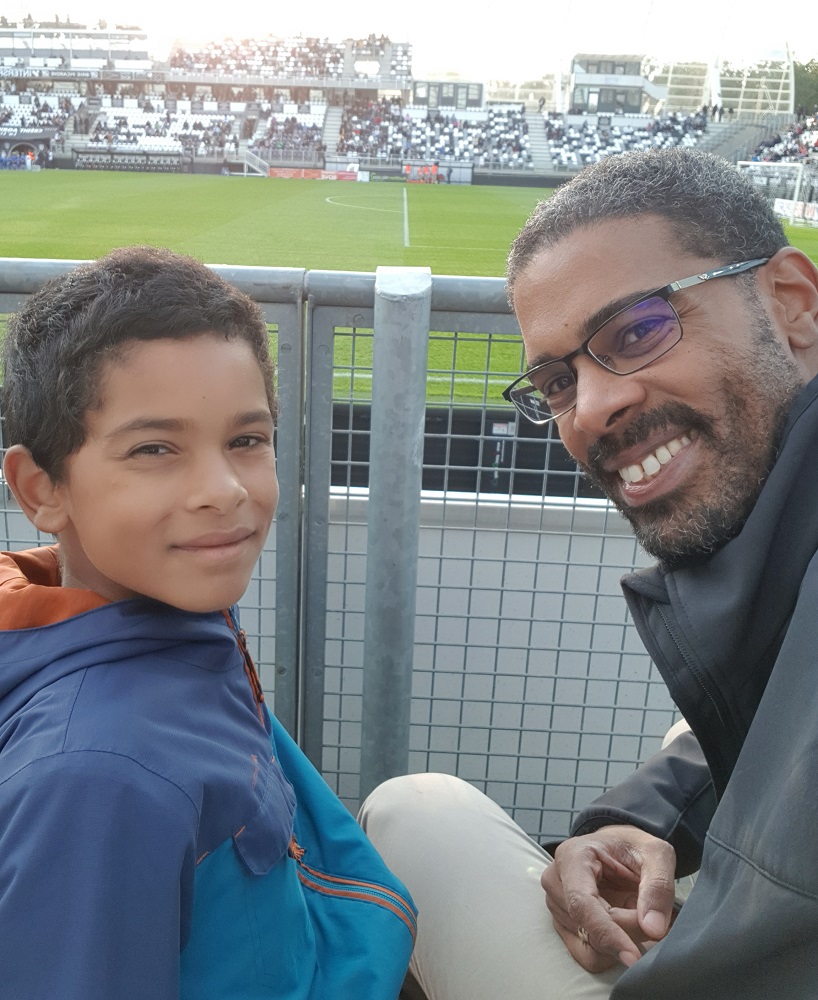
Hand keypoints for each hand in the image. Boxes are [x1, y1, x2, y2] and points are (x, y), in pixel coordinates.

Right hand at [541, 825, 676, 971]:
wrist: (619, 849)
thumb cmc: (632, 847)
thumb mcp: (656, 853)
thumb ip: (658, 887)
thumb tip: (653, 928)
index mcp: (572, 857)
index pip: (582, 903)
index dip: (607, 932)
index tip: (634, 957)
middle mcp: (556, 882)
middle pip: (592, 928)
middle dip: (630, 931)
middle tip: (654, 917)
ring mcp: (556, 906)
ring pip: (593, 946)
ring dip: (623, 940)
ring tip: (637, 915)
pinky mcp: (564, 926)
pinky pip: (590, 956)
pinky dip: (614, 952)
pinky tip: (626, 931)